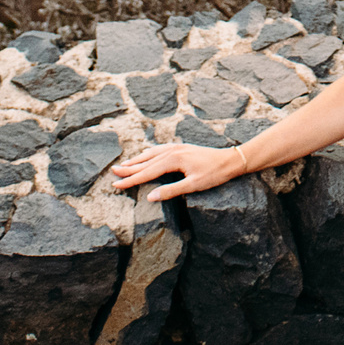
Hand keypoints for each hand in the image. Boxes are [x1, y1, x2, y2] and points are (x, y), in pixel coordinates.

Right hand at [110, 141, 248, 199]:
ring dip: (137, 160)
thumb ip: (171, 191)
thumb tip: (150, 197)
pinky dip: (149, 154)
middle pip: (146, 161)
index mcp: (174, 159)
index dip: (131, 179)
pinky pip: (159, 150)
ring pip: (151, 154)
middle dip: (129, 168)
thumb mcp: (193, 186)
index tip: (116, 184)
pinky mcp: (181, 148)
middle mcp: (172, 150)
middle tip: (113, 173)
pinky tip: (146, 155)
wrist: (231, 160)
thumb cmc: (214, 174)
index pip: (147, 172)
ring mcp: (177, 147)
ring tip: (124, 165)